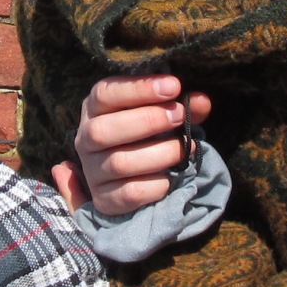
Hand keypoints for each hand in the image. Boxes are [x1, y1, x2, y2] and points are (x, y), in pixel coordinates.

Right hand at [50, 74, 212, 217]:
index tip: (174, 86)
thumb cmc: (148, 136)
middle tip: (180, 116)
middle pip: (103, 130)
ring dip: (160, 154)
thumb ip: (181, 107)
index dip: (138, 88)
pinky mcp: (103, 200)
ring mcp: (92, 172)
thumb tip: (201, 102)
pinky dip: (155, 185)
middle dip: (148, 120)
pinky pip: (129, 193)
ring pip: (119, 163)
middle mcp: (85, 139)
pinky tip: (170, 177)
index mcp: (94, 110)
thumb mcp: (161, 115)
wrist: (133, 179)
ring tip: (186, 148)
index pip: (105, 93)